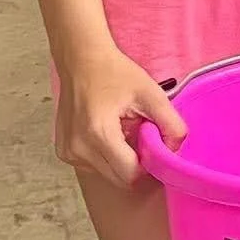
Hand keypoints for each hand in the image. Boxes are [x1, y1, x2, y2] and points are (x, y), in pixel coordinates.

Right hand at [55, 45, 186, 189]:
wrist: (82, 60)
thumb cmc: (114, 73)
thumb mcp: (151, 94)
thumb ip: (171, 124)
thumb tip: (175, 150)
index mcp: (99, 134)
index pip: (130, 175)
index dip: (149, 168)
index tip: (155, 150)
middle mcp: (78, 148)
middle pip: (119, 179)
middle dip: (136, 164)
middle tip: (141, 136)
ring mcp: (68, 152)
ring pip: (107, 174)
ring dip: (121, 160)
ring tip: (122, 130)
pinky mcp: (64, 152)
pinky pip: (94, 166)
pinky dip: (106, 155)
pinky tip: (107, 132)